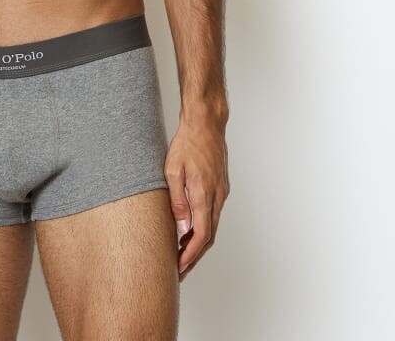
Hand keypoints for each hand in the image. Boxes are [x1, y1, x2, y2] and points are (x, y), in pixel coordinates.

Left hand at [164, 116, 229, 281]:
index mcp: (204, 195)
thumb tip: (180, 229)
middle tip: (180, 270)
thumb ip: (177, 202)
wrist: (206, 124)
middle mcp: (217, 197)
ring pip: (212, 226)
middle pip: (209, 236)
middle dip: (194, 255)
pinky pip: (213, 213)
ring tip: (181, 253)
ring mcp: (221, 192)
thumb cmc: (187, 143)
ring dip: (199, 242)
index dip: (191, 255)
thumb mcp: (173, 171)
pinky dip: (203, 227)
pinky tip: (190, 228)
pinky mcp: (221, 187)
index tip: (180, 267)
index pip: (201, 236)